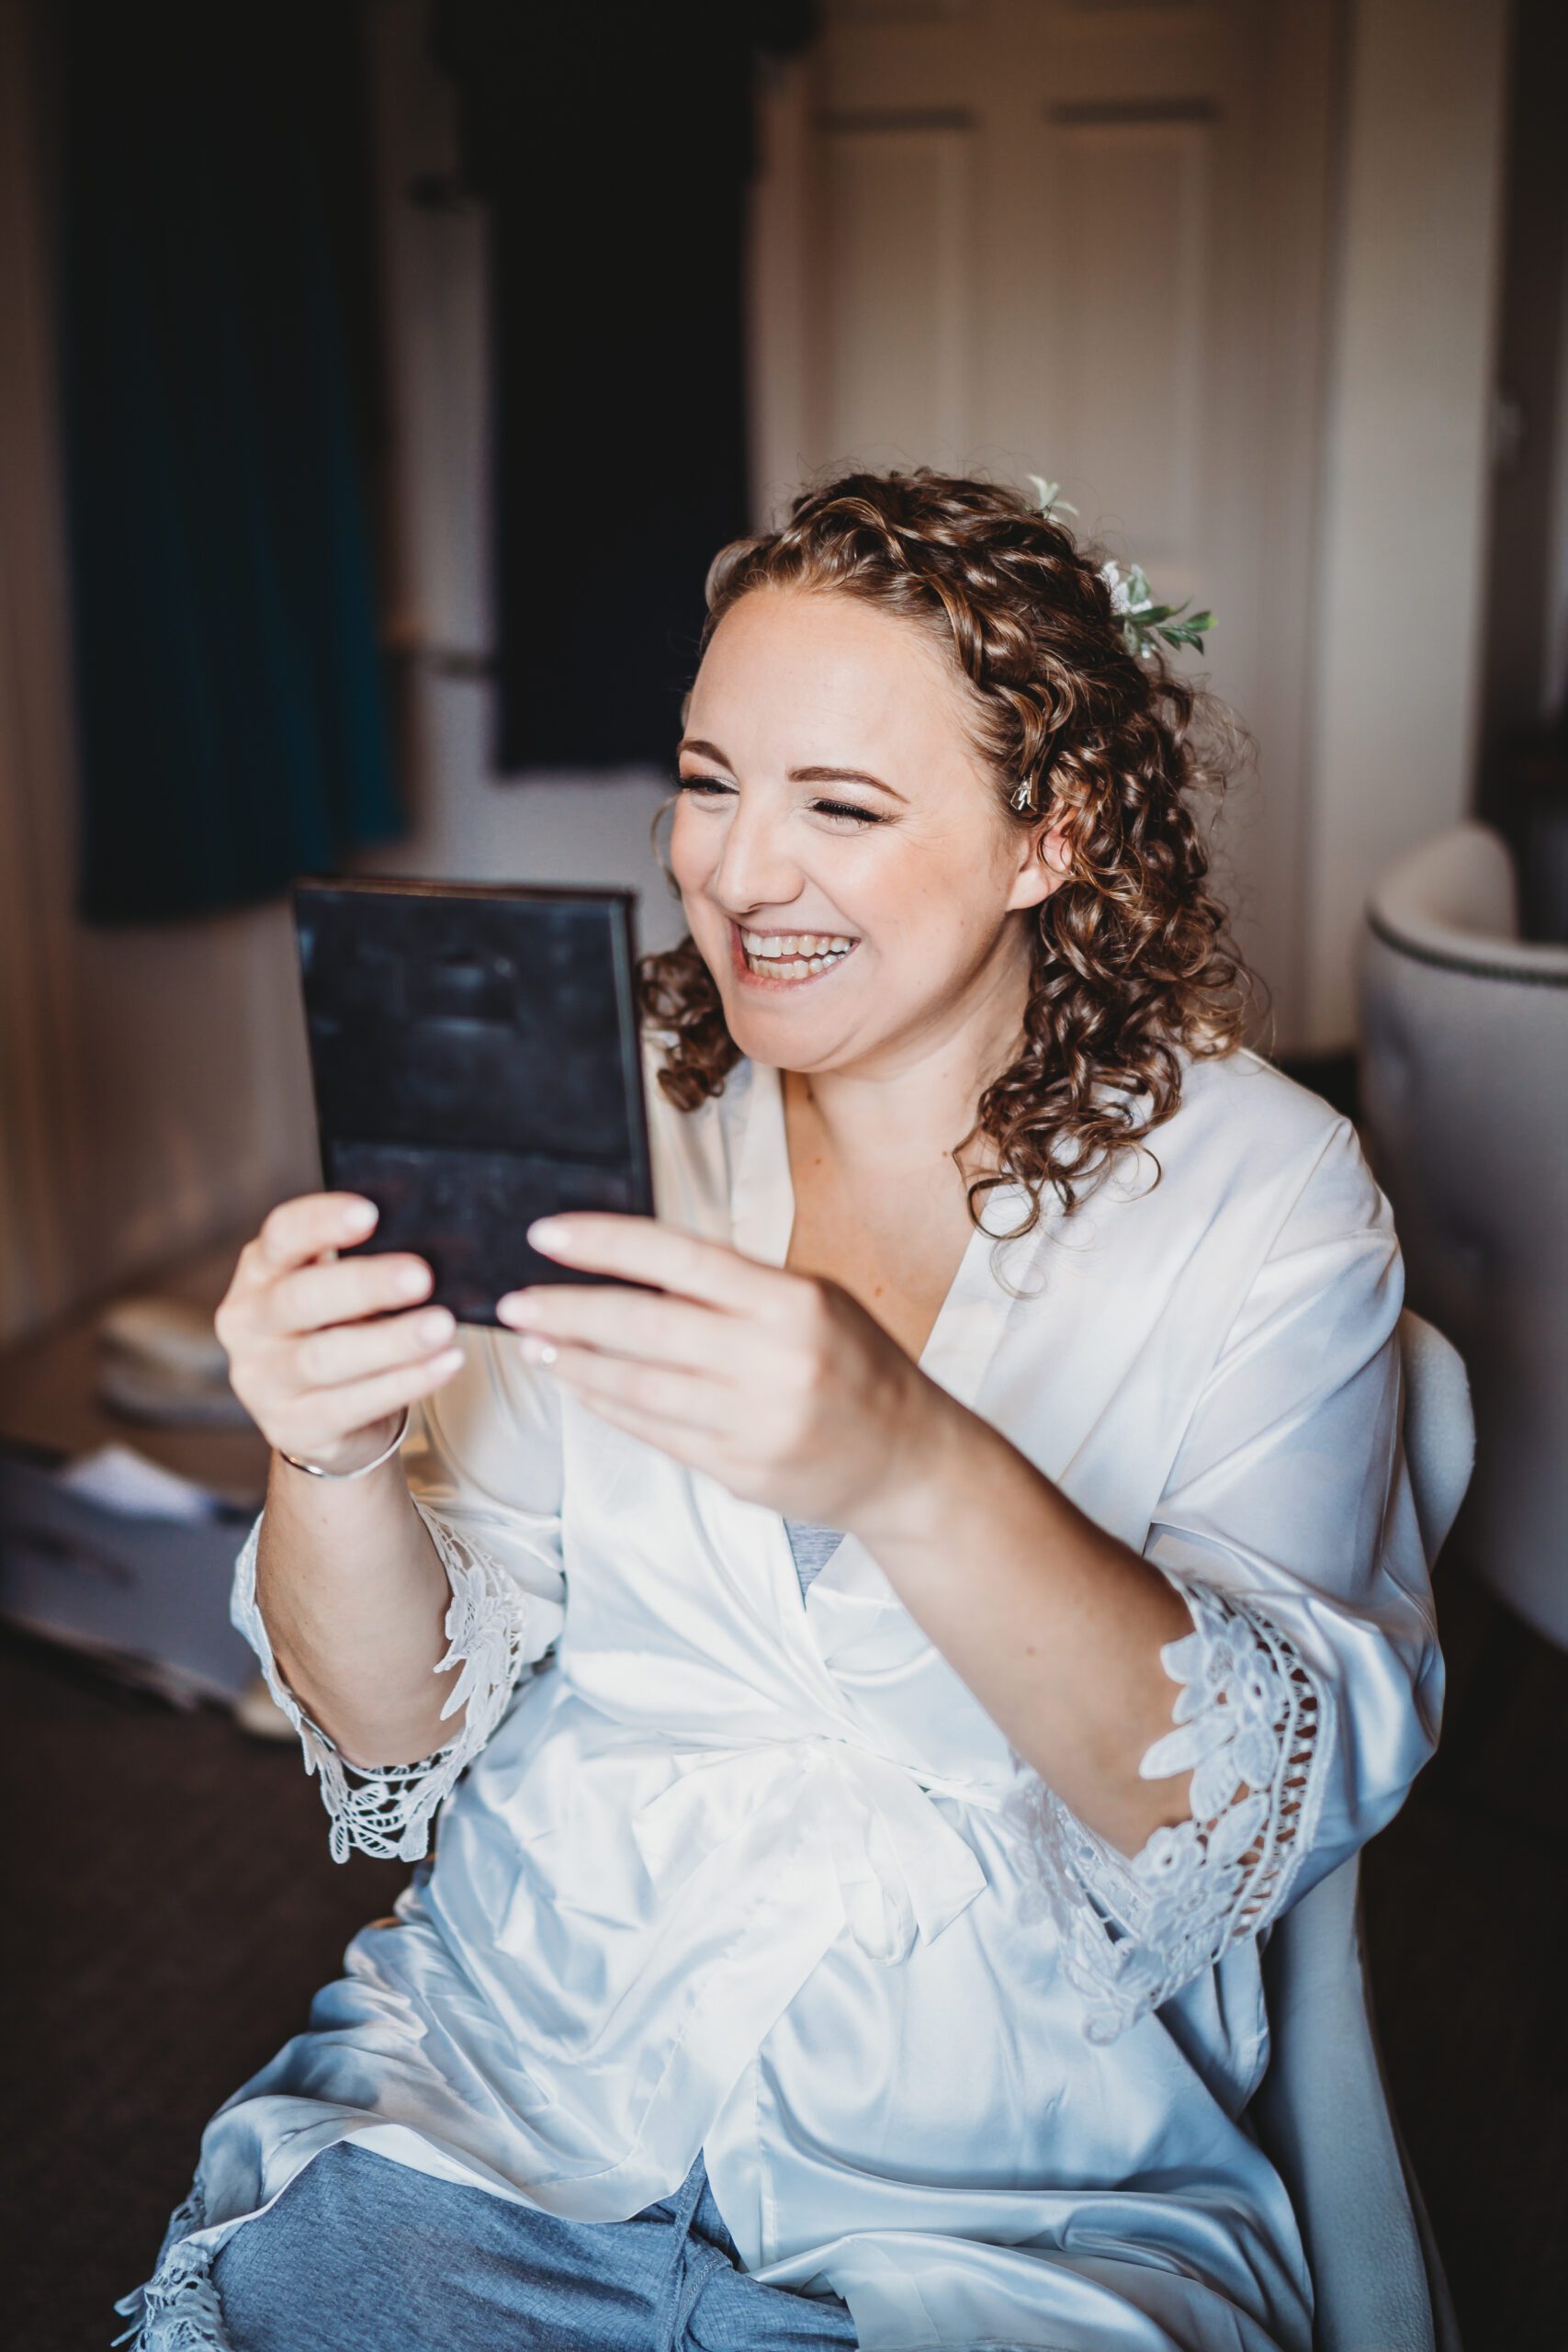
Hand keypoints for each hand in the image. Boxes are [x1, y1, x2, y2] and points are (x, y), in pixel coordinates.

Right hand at [215, 1194, 465, 1474]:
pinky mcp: (290, 1426)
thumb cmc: (342, 1328)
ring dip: (390, 1341)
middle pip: (300, 1298)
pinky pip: (349, 1405)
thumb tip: (435, 1240)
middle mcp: (248, 1322)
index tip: (370, 1213)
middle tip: (421, 1276)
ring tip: (441, 1326)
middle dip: (365, 1285)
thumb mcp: (341, 1288)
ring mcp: (261, 1379)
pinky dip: (403, 1383)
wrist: (326, 1414)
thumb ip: (369, 1260)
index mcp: (261, 1270)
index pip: (282, 1235)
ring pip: (324, 1357)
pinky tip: (444, 1364)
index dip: (321, 1222)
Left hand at [495, 1214, 956, 1528]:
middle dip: (568, 1312)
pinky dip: (609, 1406)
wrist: (910, 1461)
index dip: (606, 1244)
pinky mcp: (740, 1470)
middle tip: (515, 1303)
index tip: (546, 1234)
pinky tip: (580, 1386)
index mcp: (792, 1301)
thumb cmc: (856, 1366)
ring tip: (537, 1345)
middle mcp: (774, 1359)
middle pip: (646, 1326)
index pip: (680, 1258)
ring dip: (577, 1364)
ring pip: (640, 1386)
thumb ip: (733, 1288)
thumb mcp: (813, 1301)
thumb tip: (633, 1270)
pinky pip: (656, 1432)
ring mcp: (755, 1421)